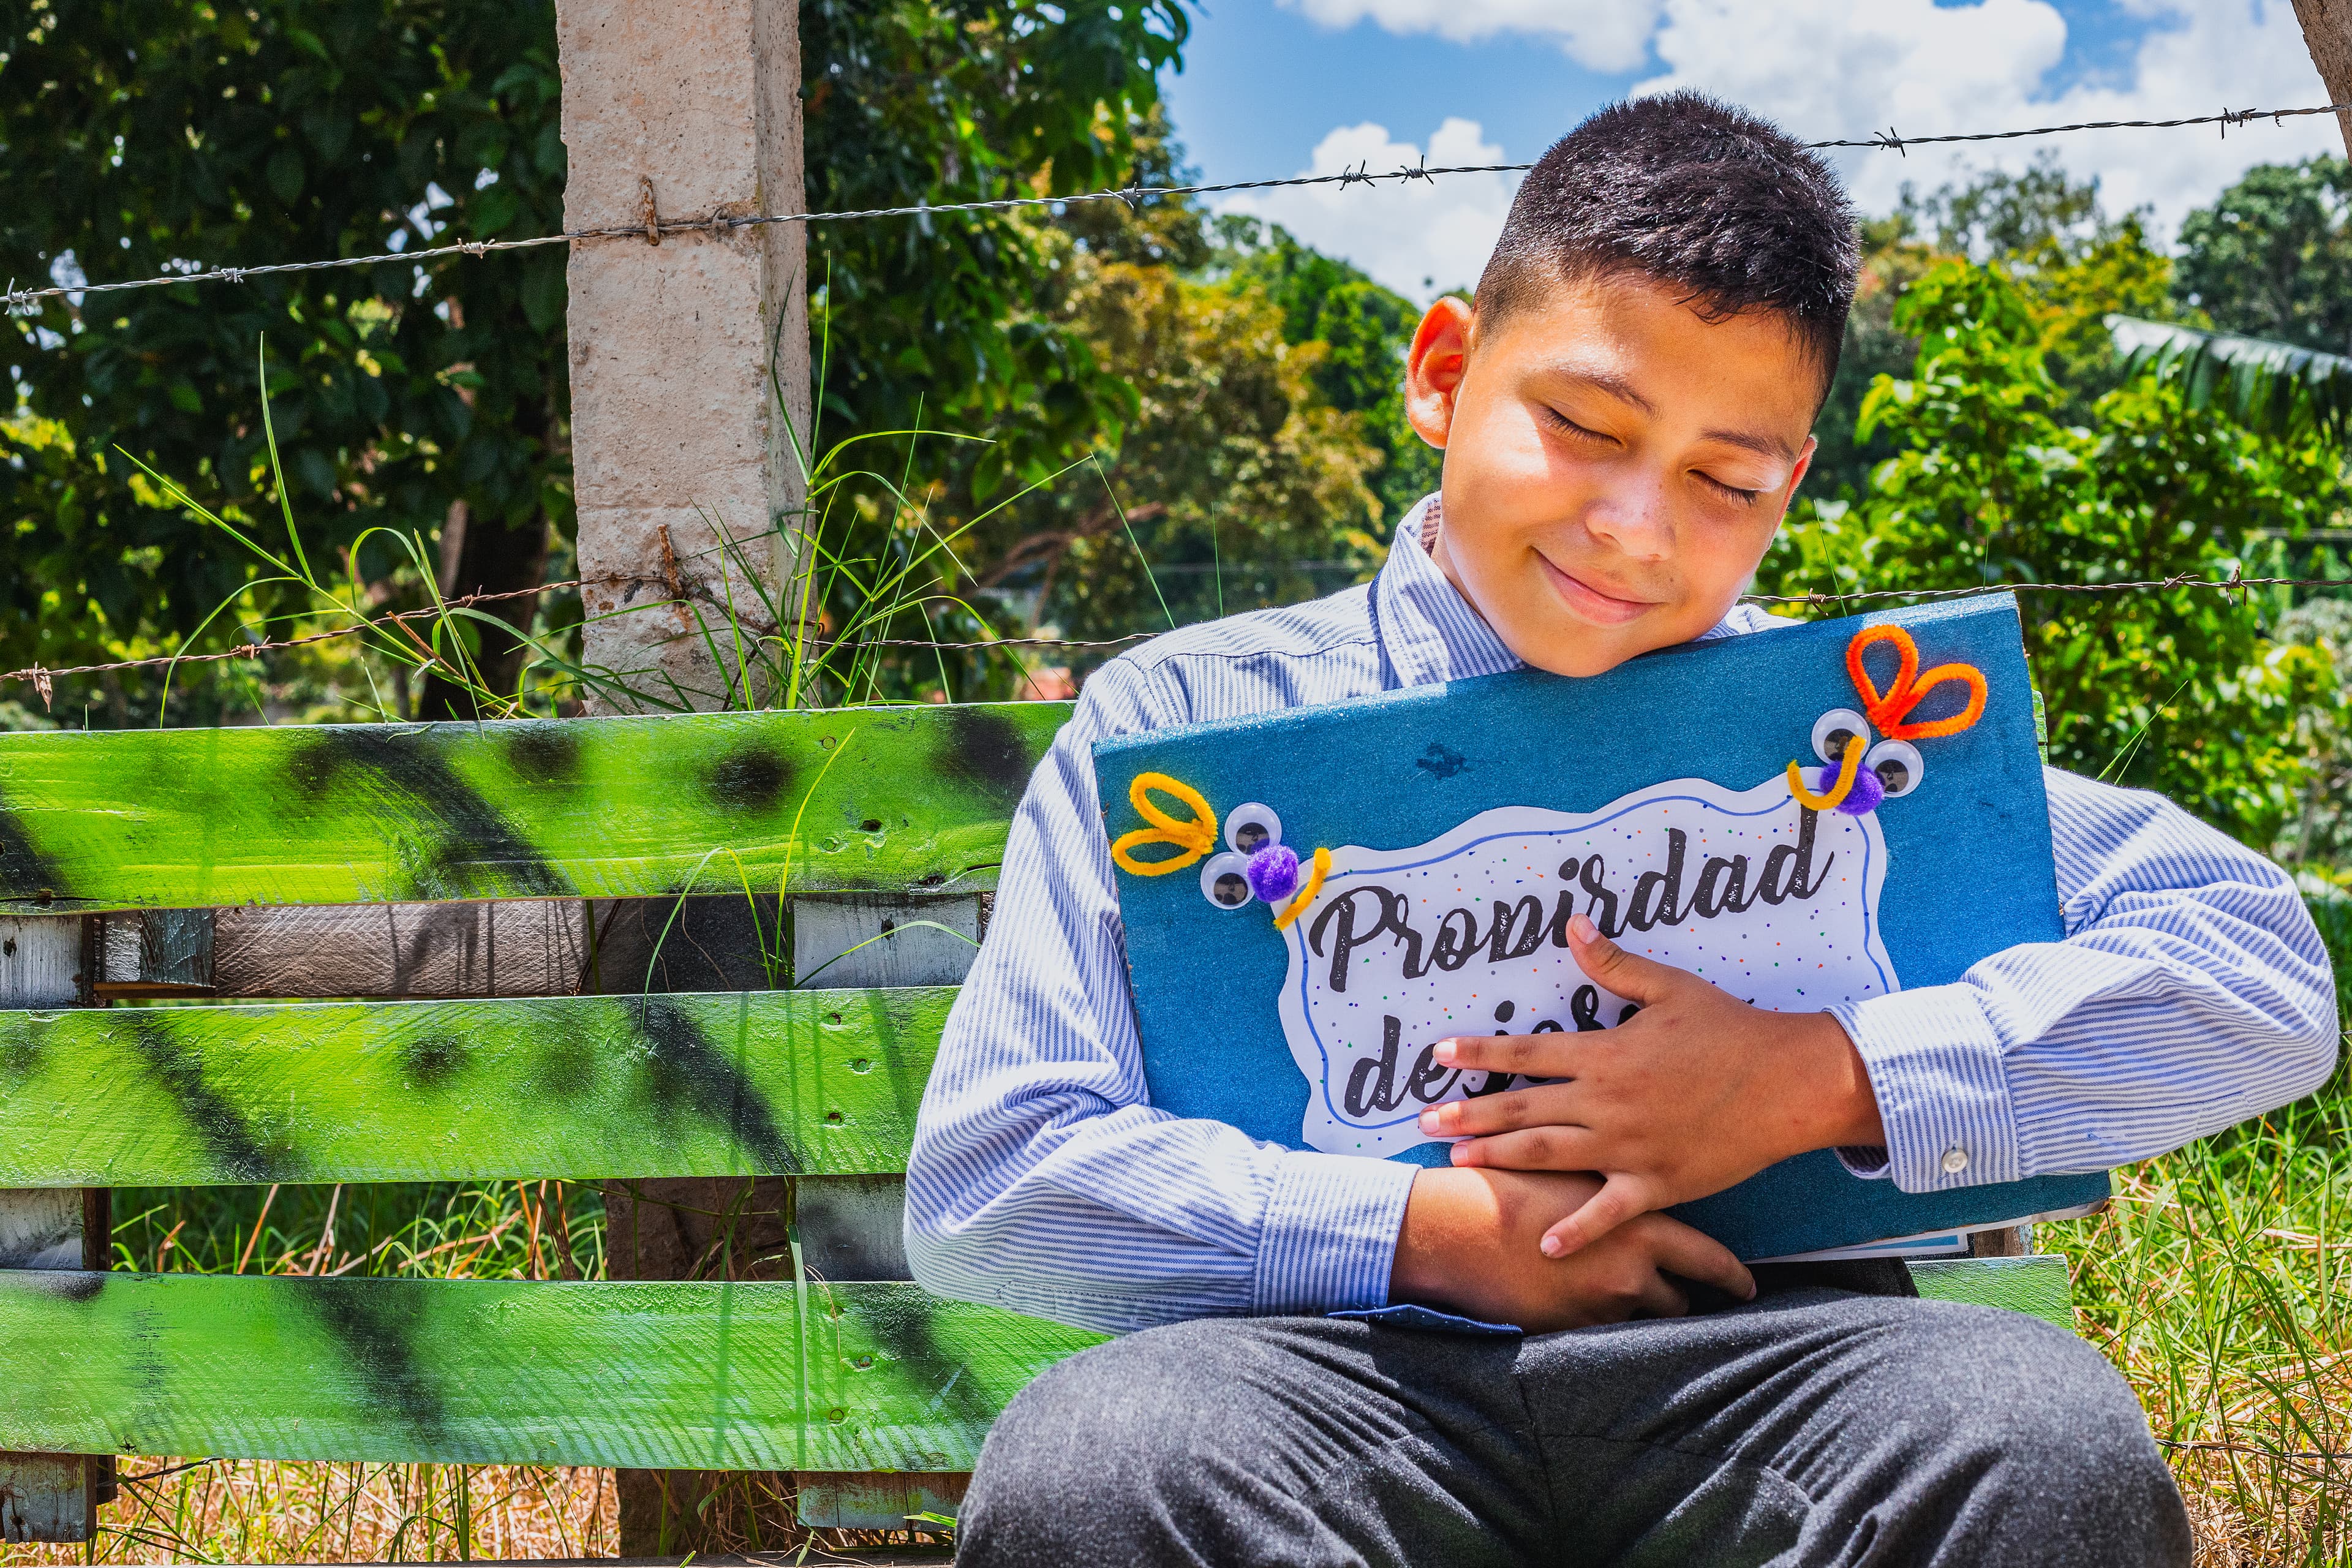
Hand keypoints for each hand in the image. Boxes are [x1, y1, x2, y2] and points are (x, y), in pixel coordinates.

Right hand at [1389, 1167, 1754, 1331]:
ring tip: (1620, 1298)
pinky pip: (1601, 1338)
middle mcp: (1629, 1271)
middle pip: (1679, 1300)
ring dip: (1635, 1312)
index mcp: (1636, 1224)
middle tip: (1683, 1295)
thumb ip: (1612, 1186)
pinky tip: (1581, 1309)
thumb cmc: (1509, 1185)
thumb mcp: (1573, 1170)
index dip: (1731, 1275)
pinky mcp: (1568, 1331)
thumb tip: (1634, 1182)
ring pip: (1640, 1321)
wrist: (1455, 1226)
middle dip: (1678, 1298)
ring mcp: (1599, 1307)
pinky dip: (1596, 1325)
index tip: (1748, 1287)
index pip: (1706, 1258)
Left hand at [1416, 913, 1883, 1259]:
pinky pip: (1608, 1211)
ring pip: (1549, 1155)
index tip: (1438, 1054)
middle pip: (1523, 1109)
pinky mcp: (1657, 1183)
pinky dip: (1576, 1229)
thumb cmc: (1730, 1030)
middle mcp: (1607, 1102)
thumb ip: (1615, 963)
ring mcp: (1629, 1147)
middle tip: (1424, 1123)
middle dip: (1469, 1116)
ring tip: (1457, 1163)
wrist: (1788, 1082)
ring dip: (1499, 1158)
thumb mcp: (1671, 987)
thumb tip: (1573, 924)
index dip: (1479, 1053)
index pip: (1527, 1052)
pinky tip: (1543, 1243)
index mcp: (1606, 1054)